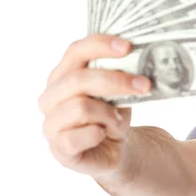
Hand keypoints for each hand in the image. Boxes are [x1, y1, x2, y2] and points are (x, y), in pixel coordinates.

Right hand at [38, 34, 151, 177]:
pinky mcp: (59, 148)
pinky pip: (79, 137)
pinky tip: (104, 135)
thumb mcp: (118, 92)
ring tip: (118, 122)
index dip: (100, 45)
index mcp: (63, 75)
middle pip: (79, 79)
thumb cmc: (112, 114)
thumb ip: (119, 76)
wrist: (114, 149)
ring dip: (109, 115)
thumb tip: (139, 65)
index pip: (76, 51)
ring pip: (82, 108)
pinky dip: (98, 134)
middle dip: (116, 81)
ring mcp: (51, 123)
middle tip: (144, 85)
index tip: (127, 47)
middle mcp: (51, 96)